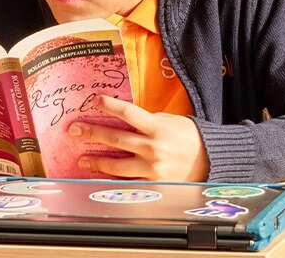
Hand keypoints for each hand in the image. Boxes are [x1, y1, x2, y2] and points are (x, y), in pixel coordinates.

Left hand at [68, 95, 208, 180]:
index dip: (109, 105)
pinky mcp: (153, 184)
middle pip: (116, 138)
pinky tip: (100, 176)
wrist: (210, 161)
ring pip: (117, 165)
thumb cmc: (190, 137)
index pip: (128, 113)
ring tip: (82, 158)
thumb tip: (123, 116)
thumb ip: (148, 120)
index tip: (94, 100)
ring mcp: (152, 168)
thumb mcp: (171, 120)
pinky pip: (128, 181)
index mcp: (158, 128)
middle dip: (92, 133)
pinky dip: (112, 179)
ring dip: (97, 161)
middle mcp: (153, 148)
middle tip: (74, 130)